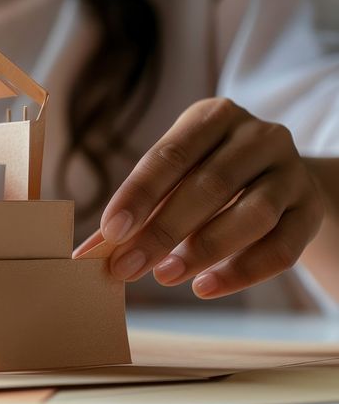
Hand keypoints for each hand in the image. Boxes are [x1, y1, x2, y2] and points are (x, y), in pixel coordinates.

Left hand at [77, 98, 324, 298]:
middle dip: (163, 230)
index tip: (110, 231)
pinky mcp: (310, 209)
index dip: (138, 194)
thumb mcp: (175, 173)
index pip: (171, 155)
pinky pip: (283, 248)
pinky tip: (205, 287)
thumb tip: (93, 249)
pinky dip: (242, 272)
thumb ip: (139, 207)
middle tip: (128, 266)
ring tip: (165, 275)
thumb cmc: (207, 173)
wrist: (279, 177)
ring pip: (253, 214)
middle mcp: (259, 136)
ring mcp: (291, 171)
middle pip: (210, 186)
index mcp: (214, 116)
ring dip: (204, 250)